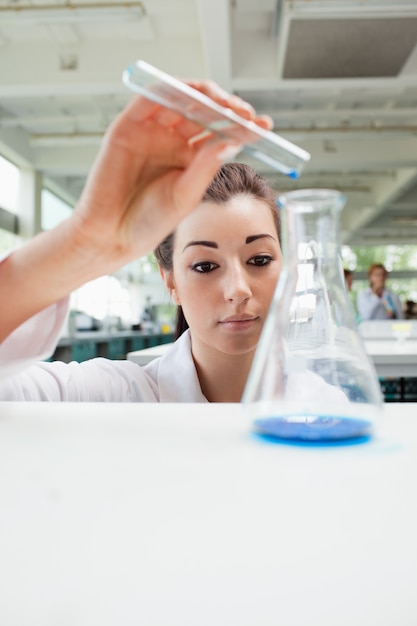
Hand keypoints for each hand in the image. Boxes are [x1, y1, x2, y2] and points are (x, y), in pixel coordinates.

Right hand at [0, 79, 271, 341]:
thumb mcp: (185, 196)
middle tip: (247, 114)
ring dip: (204, 96)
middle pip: (204, 111)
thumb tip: (234, 140)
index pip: (221, 133)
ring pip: (181, 100)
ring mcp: (150, 132)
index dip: (243, 127)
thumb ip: (206, 166)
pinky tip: (193, 96)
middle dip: (227, 109)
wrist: (110, 236)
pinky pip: (151, 98)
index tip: (266, 127)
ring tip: (225, 106)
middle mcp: (172, 142)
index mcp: (189, 159)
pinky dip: (171, 90)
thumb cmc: (146, 223)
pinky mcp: (128, 126)